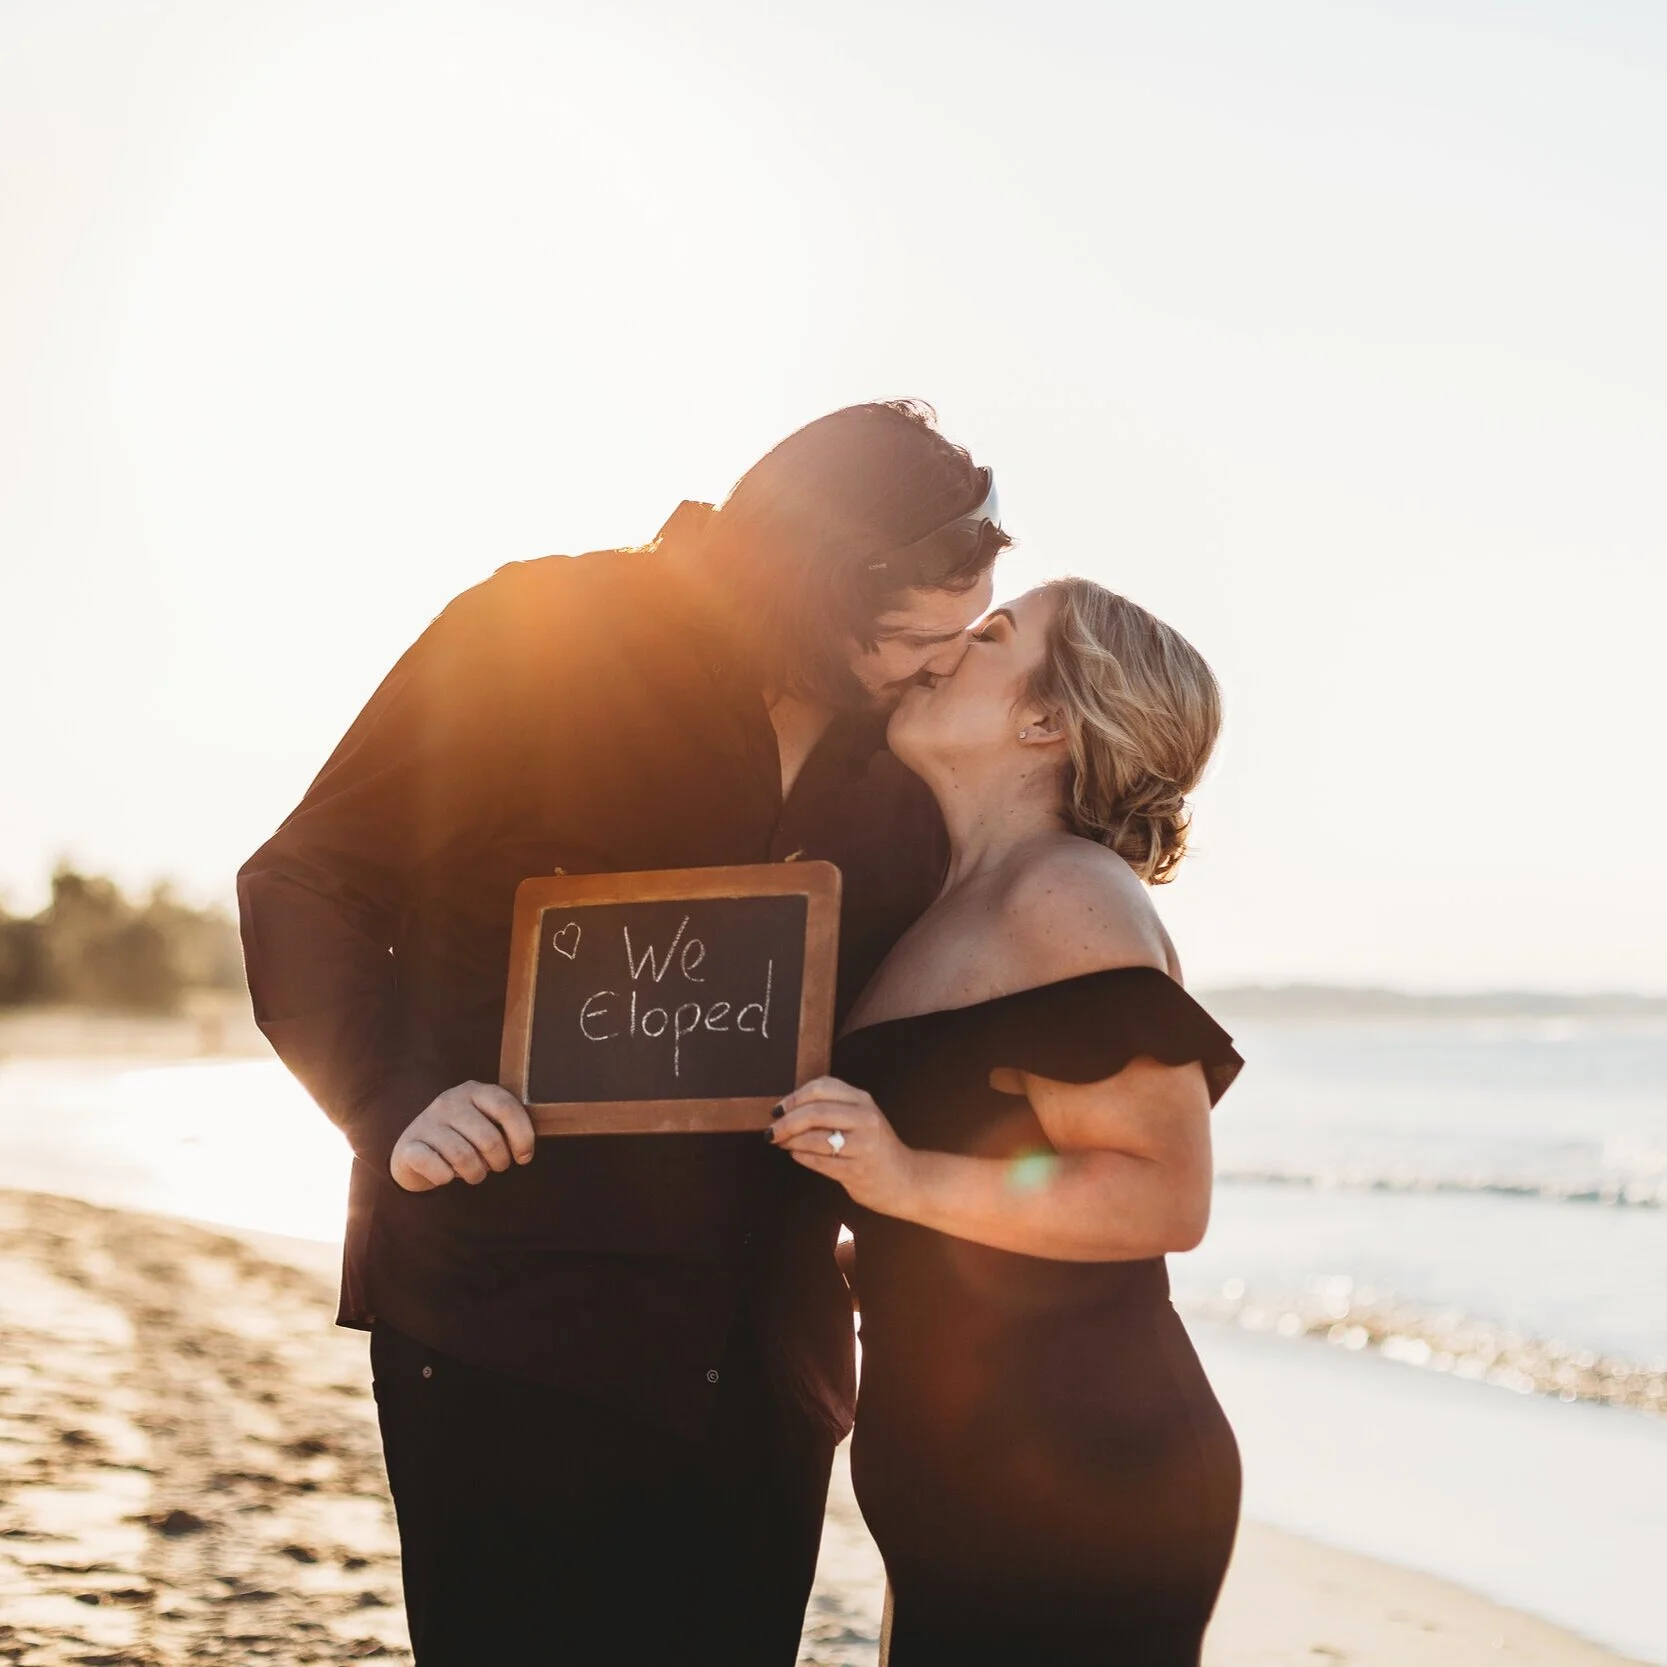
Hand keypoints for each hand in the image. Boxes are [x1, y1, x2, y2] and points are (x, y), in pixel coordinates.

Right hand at [390, 1081, 535, 1192]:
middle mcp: (449, 1101)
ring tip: (475, 1174)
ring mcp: (427, 1122)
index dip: (522, 1136)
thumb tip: (525, 1150)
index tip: (524, 1157)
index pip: (506, 1108)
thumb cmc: (461, 1139)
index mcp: (474, 1091)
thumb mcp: (484, 1124)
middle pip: (489, 1138)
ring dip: (476, 1174)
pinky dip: (447, 1178)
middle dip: (499, 1162)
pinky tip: (447, 1175)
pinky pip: (439, 1170)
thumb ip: (505, 1128)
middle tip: (496, 1167)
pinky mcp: (409, 1146)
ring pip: (464, 1157)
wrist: (414, 1151)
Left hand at [769, 1077, 920, 1218]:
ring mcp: (862, 1146)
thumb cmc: (873, 1146)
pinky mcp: (856, 1171)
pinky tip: (796, 1154)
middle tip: (771, 1130)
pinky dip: (801, 1156)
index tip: (778, 1109)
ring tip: (781, 1142)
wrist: (904, 1179)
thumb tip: (787, 1107)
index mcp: (863, 1100)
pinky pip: (819, 1161)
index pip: (822, 1087)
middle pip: (815, 1113)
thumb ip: (832, 1106)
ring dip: (790, 1141)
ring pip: (814, 1139)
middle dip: (786, 1122)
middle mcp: (865, 1119)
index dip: (794, 1097)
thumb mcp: (860, 1117)